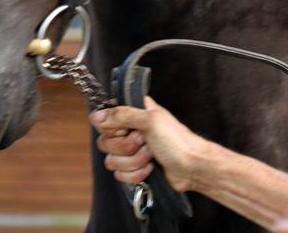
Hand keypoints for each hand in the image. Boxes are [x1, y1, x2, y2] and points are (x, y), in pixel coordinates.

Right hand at [89, 96, 205, 191]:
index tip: (127, 130)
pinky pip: (120, 175)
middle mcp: (130, 130)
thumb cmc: (177, 141)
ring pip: (112, 161)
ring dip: (133, 162)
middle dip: (126, 148)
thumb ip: (121, 115)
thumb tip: (96, 116)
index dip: (113, 129)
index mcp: (133, 113)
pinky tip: (150, 169)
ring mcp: (131, 151)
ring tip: (151, 156)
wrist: (192, 168)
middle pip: (105, 143)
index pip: (104, 120)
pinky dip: (136, 174)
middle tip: (145, 142)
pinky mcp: (134, 168)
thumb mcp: (150, 121)